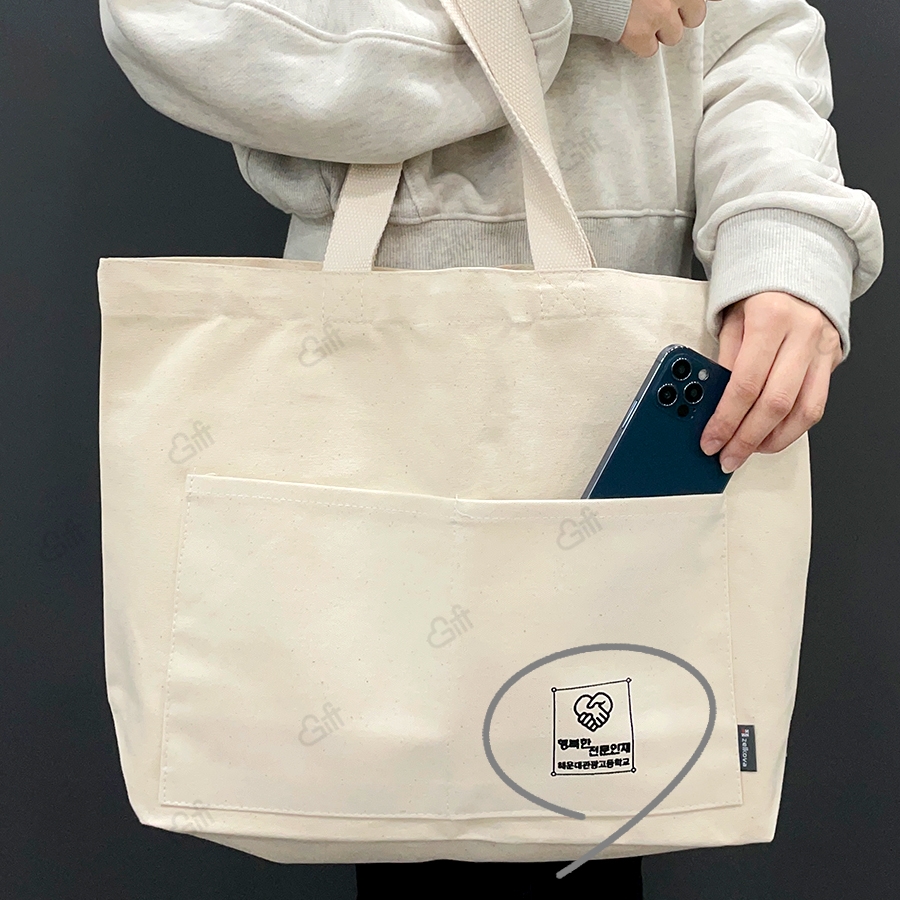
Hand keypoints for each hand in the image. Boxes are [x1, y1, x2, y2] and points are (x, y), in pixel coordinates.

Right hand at [619, 0, 722, 57]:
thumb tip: (709, 0)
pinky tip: (630, 29)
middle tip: (661, 10)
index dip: (692, 6)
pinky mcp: (640, 34)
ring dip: (659, 31)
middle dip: (680, 16)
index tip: (687, 8)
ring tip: (642, 18)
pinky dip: (640, 44)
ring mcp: (659, 15)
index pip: (701, 3)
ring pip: (673, 36)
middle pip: (695, 17)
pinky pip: (649, 50)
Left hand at [700, 292, 843, 473]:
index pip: (745, 384)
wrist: (795, 270)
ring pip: (803, 410)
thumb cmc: (757, 296)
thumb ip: (725, 361)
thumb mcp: (731, 320)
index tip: (711, 441)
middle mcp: (802, 333)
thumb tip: (711, 405)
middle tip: (728, 456)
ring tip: (748, 451)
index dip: (726, 420)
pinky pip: (816, 404)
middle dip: (747, 438)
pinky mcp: (832, 359)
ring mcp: (821, 348)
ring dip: (773, 439)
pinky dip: (793, 428)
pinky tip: (771, 436)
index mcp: (770, 319)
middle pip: (775, 403)